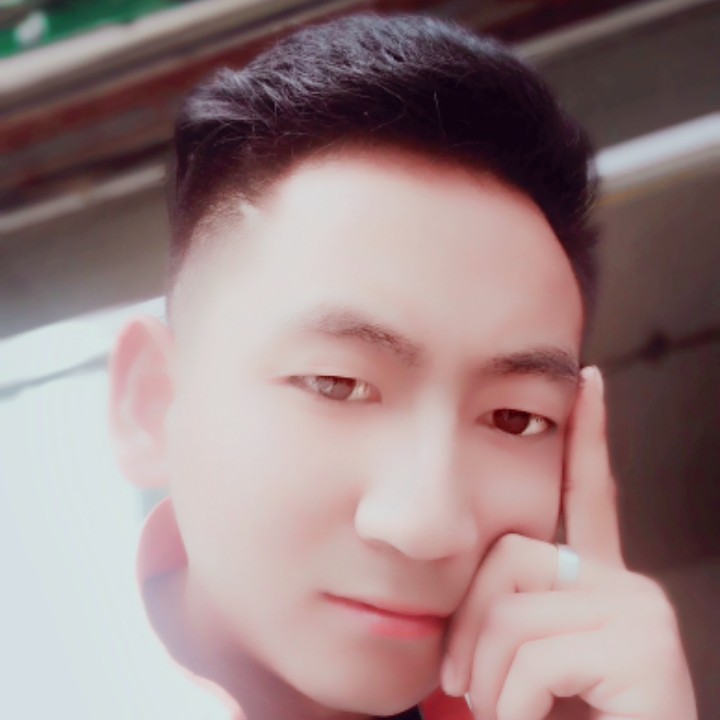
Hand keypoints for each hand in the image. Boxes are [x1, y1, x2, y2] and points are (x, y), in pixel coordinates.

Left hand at [439, 367, 696, 719]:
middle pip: (508, 555)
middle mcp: (623, 584)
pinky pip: (533, 660)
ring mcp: (637, 611)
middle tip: (469, 688)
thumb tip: (454, 618)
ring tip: (509, 716)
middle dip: (471, 630)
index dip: (586, 436)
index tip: (588, 380)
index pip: (586, 493)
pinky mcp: (643, 648)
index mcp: (592, 582)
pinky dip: (513, 709)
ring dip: (488, 684)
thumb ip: (501, 622)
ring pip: (510, 613)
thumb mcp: (519, 669)